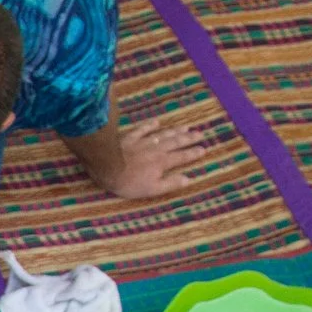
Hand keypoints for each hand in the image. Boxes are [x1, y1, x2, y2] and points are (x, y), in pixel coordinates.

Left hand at [92, 118, 206, 199]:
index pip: (182, 157)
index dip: (193, 153)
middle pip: (176, 142)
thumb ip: (170, 183)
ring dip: (175, 130)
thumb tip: (188, 179)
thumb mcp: (152, 189)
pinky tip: (157, 122)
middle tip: (200, 134)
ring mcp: (143, 141)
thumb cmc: (129, 182)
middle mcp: (156, 149)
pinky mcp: (130, 137)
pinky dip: (150, 125)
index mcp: (163, 162)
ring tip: (186, 127)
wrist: (107, 167)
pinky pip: (143, 129)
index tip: (204, 149)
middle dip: (189, 138)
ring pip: (163, 134)